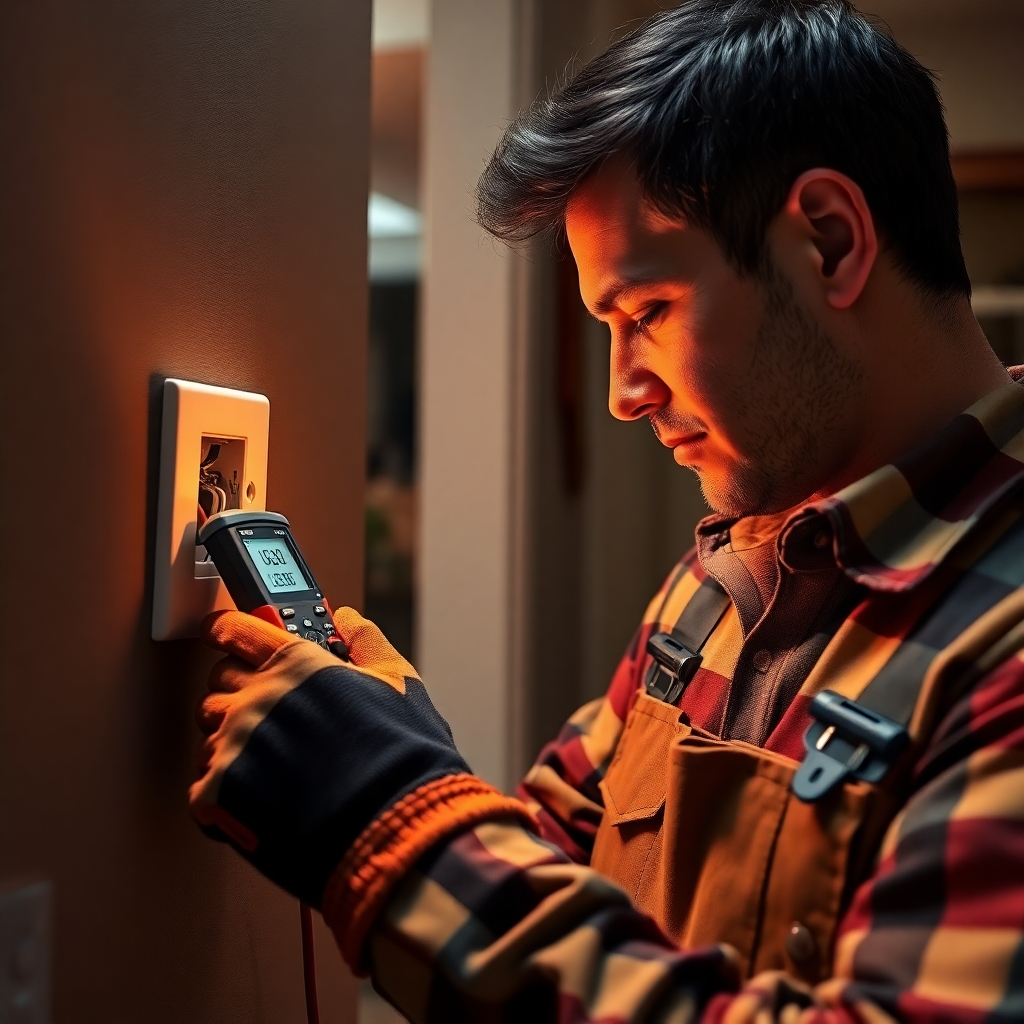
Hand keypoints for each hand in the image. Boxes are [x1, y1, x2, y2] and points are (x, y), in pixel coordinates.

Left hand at [189, 606, 469, 908]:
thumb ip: (367, 643)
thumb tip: (348, 620)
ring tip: (276, 764)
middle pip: (218, 682)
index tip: (222, 633)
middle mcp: (257, 696)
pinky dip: (225, 792)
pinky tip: (261, 796)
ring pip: (209, 733)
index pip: (238, 630)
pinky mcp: (218, 793)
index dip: (227, 630)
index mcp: (296, 663)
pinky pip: (201, 785)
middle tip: (270, 713)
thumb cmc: (402, 757)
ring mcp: (233, 744)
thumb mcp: (398, 684)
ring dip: (233, 743)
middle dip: (238, 692)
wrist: (394, 827)